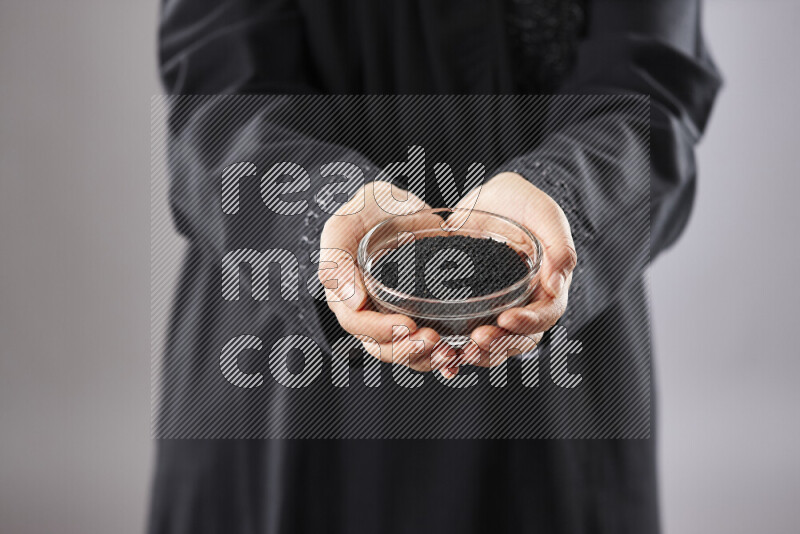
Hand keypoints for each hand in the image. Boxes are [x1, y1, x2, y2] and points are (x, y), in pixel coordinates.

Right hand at [319, 181, 457, 372]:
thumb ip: (336, 259)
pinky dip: (442, 355)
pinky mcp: (421, 315)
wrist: (398, 205)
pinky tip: (458, 358)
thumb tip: (352, 302)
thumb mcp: (344, 225)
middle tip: (432, 339)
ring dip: (427, 357)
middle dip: (407, 349)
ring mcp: (395, 317)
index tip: (406, 325)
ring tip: (448, 352)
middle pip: (383, 347)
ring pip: (406, 352)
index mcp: (346, 296)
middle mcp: (369, 313)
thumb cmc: (367, 211)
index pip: (358, 324)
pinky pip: (429, 343)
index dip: (380, 330)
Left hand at [442, 172, 577, 374]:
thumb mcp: (545, 214)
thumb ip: (558, 244)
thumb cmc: (524, 203)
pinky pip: (463, 334)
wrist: (489, 199)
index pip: (545, 316)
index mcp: (548, 290)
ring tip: (457, 352)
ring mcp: (496, 310)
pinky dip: (452, 345)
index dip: (528, 323)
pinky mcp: (469, 308)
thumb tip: (557, 284)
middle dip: (499, 344)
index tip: (507, 318)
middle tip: (477, 339)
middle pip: (518, 340)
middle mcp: (524, 306)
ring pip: (492, 345)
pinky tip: (437, 348)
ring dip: (476, 354)